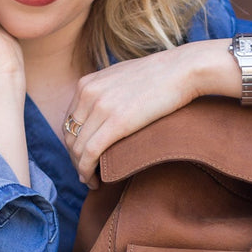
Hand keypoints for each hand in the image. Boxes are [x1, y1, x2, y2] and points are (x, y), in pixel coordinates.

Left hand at [62, 44, 214, 186]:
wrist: (183, 70)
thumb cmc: (160, 75)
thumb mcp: (122, 76)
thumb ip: (107, 90)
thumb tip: (105, 108)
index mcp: (87, 83)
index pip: (68, 121)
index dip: (73, 144)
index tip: (82, 157)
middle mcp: (88, 93)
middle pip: (70, 136)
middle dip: (74, 159)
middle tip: (85, 173)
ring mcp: (101, 107)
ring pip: (77, 148)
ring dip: (81, 169)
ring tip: (90, 181)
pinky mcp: (116, 123)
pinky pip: (90, 153)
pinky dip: (87, 171)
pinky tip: (94, 181)